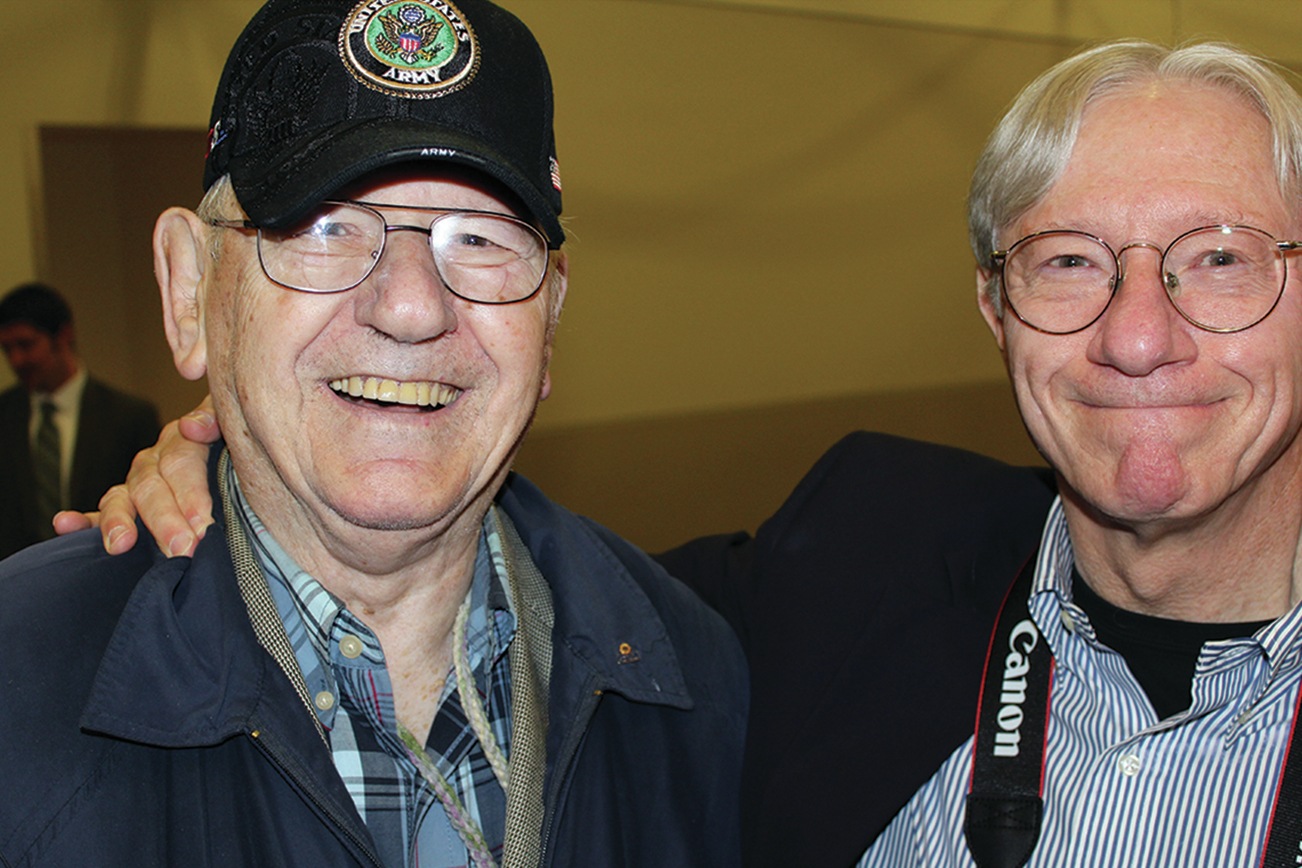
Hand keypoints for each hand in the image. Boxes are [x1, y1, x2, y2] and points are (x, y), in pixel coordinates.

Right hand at [56, 397, 221, 556]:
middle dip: (165, 520)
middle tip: (182, 548)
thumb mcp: (233, 428)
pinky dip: (81, 521)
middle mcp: (154, 461)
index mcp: (183, 440)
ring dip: (119, 522)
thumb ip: (216, 420)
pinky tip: (65, 524)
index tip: (202, 523)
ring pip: (122, 499)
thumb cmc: (239, 450)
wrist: (236, 466)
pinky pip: (98, 514)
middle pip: (152, 486)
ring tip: (122, 544)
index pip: (181, 462)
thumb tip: (191, 426)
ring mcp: (136, 484)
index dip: (191, 493)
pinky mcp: (123, 507)